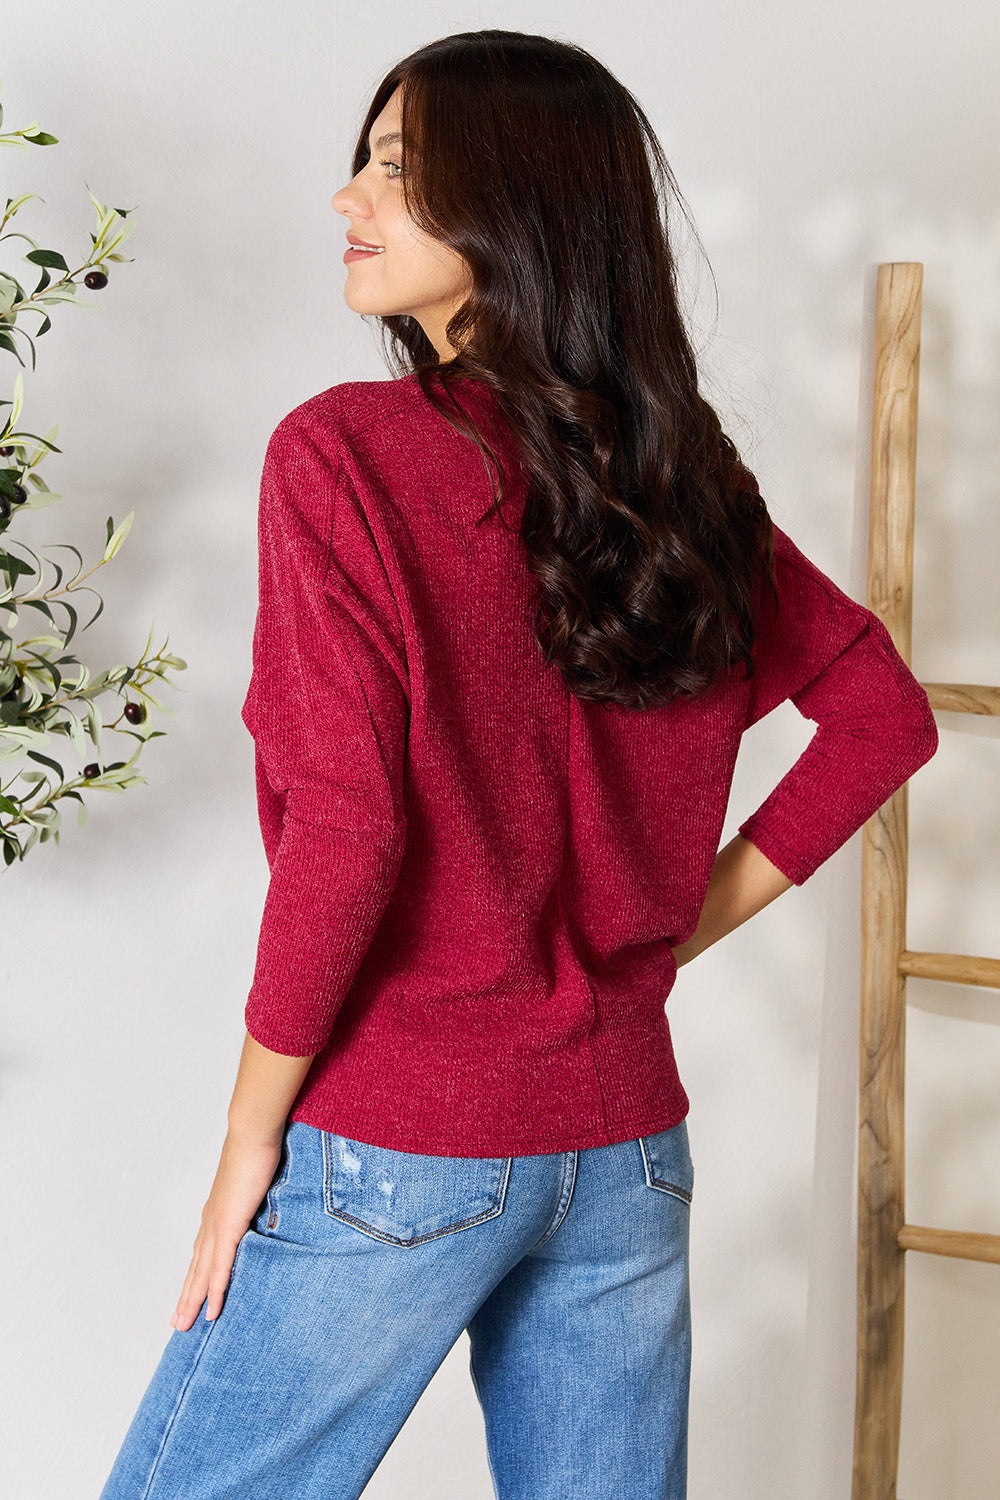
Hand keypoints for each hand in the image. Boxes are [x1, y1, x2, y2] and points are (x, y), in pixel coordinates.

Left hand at [169, 1130, 282, 1331]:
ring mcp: (217, 1226)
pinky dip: (215, 1291)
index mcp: (216, 1212)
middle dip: (187, 1296)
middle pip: (195, 1268)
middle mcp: (211, 1222)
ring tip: (185, 1324)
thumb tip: (261, 1208)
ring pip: (201, 1273)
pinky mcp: (228, 1227)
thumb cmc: (256, 1150)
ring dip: (193, 1300)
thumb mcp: (254, 1182)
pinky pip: (220, 1267)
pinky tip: (212, 1311)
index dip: (195, 1275)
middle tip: (178, 1323)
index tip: (189, 1294)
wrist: (251, 1134)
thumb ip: (254, 1199)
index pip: (202, 1251)